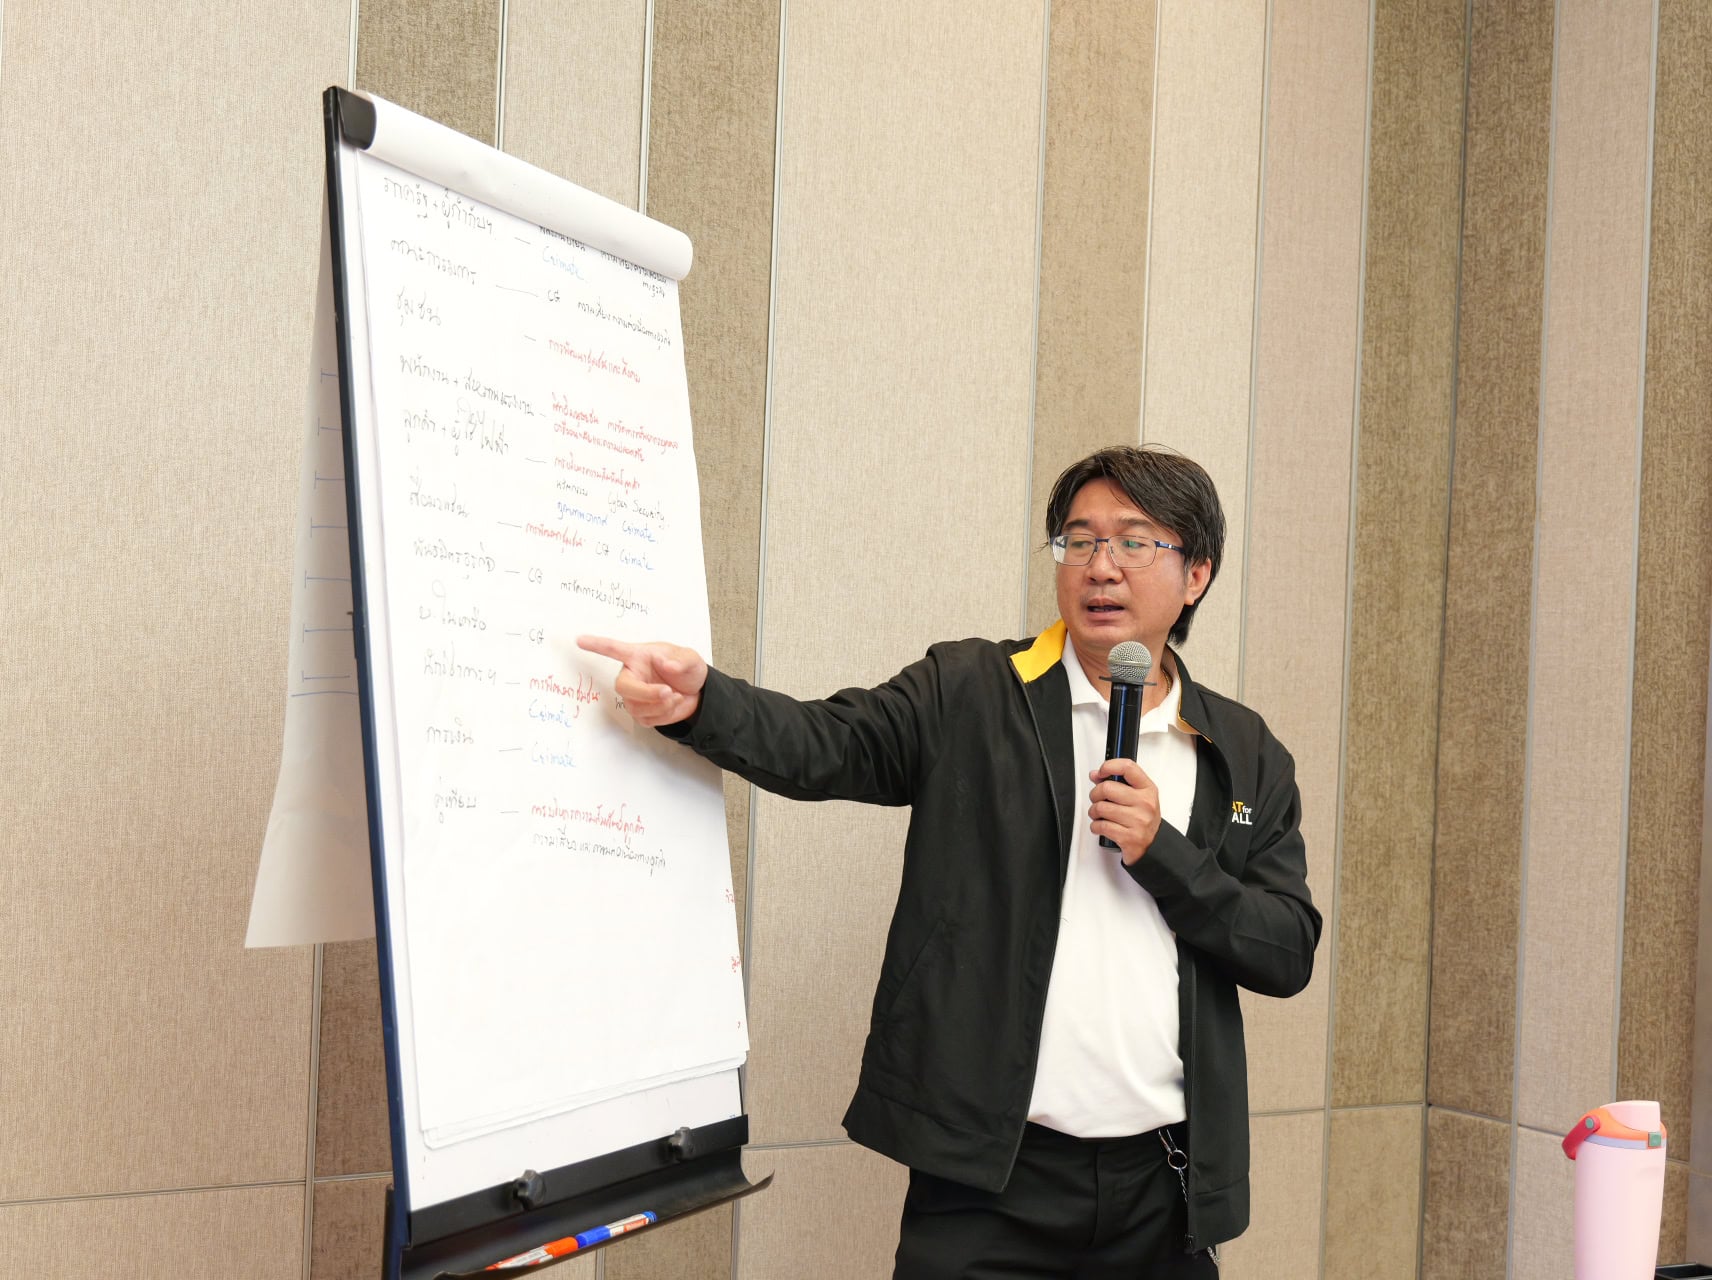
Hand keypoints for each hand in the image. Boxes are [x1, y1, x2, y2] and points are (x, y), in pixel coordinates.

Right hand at [576, 635, 707, 726]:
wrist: (697, 690)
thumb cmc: (686, 669)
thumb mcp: (690, 659)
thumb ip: (680, 661)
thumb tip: (668, 666)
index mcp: (638, 657)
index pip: (613, 649)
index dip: (596, 645)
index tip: (580, 640)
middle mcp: (632, 676)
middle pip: (622, 687)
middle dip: (646, 693)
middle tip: (668, 691)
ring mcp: (634, 696)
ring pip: (636, 707)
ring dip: (660, 705)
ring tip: (676, 695)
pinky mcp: (642, 713)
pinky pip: (647, 719)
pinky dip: (665, 714)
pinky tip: (673, 703)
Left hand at [1088, 758, 1160, 864]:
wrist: (1153, 845)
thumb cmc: (1142, 819)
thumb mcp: (1137, 797)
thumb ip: (1117, 784)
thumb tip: (1096, 775)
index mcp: (1147, 789)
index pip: (1128, 768)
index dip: (1109, 766)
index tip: (1101, 772)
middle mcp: (1145, 804)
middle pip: (1107, 788)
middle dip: (1095, 794)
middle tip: (1097, 799)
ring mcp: (1139, 821)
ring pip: (1101, 808)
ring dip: (1093, 812)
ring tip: (1099, 815)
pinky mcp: (1129, 837)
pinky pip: (1101, 826)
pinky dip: (1095, 826)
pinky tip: (1101, 826)